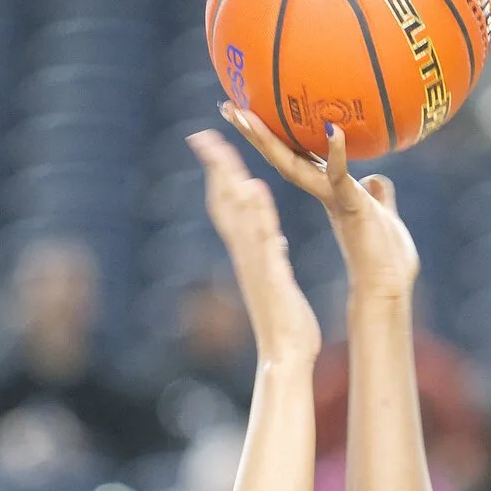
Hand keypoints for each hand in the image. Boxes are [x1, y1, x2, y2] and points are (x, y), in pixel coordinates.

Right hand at [187, 126, 320, 363]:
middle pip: (224, 203)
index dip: (221, 175)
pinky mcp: (271, 276)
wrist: (287, 355)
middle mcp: (246, 254)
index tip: (213, 145)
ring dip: (229, 183)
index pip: (230, 205)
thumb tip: (272, 234)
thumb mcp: (278, 276)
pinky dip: (258, 215)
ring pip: (238, 216)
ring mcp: (256, 264)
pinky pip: (263, 239)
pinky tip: (257, 191)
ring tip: (222, 150)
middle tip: (203, 135)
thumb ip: (272, 253)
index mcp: (251, 252)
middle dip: (215, 168)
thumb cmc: (287, 321)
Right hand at [219, 104, 417, 299]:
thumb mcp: (380, 215)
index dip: (270, 138)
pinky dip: (337, 153)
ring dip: (269, 140)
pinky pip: (339, 176)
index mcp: (326, 193)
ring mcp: (330, 201)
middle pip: (279, 158)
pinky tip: (333, 129)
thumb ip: (375, 194)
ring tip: (247, 114)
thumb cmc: (387, 258)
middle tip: (228, 107)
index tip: (248, 115)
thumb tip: (375, 180)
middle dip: (252, 133)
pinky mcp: (349, 207)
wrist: (388, 287)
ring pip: (293, 166)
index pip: (292, 158)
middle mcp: (322, 194)